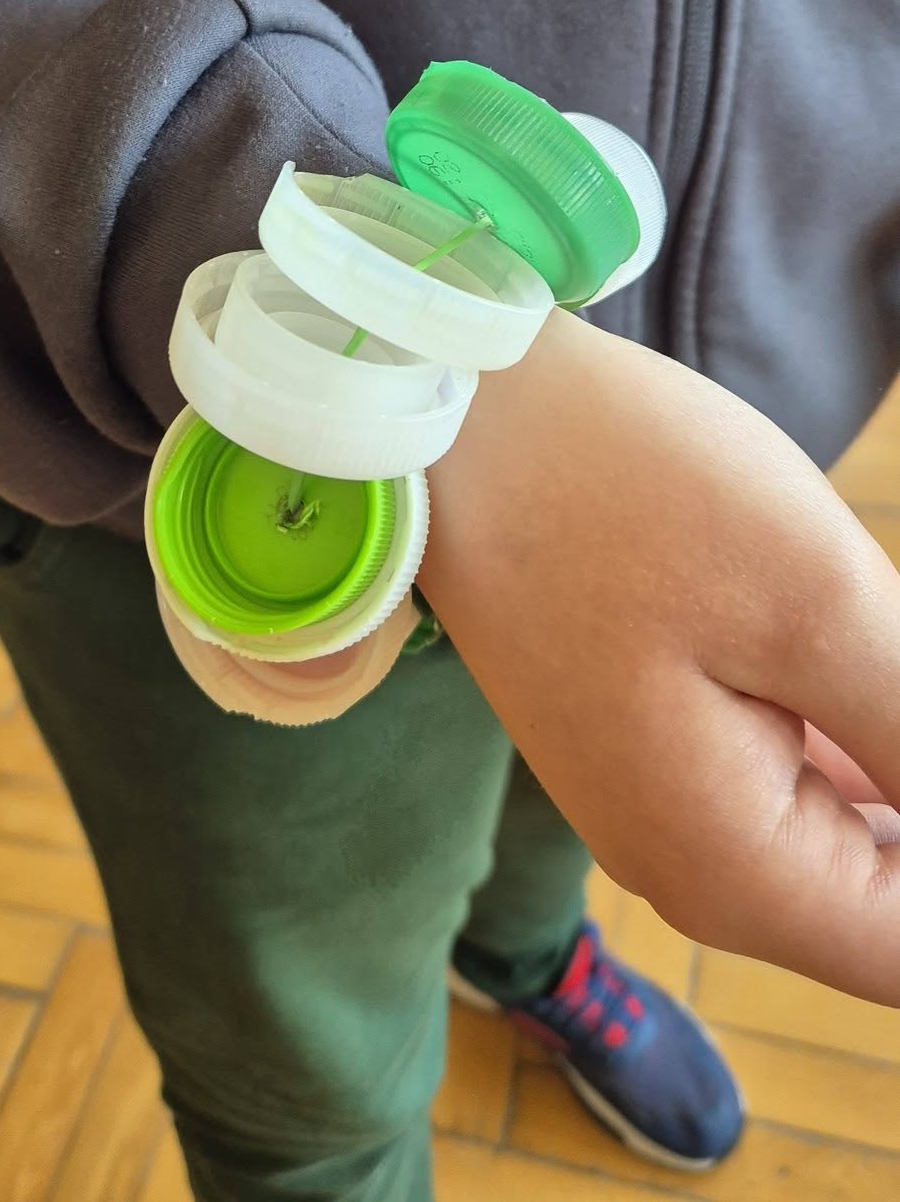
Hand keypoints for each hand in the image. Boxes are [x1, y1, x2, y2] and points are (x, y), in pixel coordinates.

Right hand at [420, 309, 899, 1001]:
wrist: (452, 410)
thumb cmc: (625, 486)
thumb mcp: (817, 602)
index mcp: (729, 869)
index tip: (895, 686)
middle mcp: (689, 868)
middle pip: (881, 896)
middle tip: (872, 629)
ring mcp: (658, 803)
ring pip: (841, 828)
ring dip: (889, 752)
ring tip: (859, 622)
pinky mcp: (646, 736)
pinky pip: (785, 772)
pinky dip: (848, 723)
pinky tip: (857, 632)